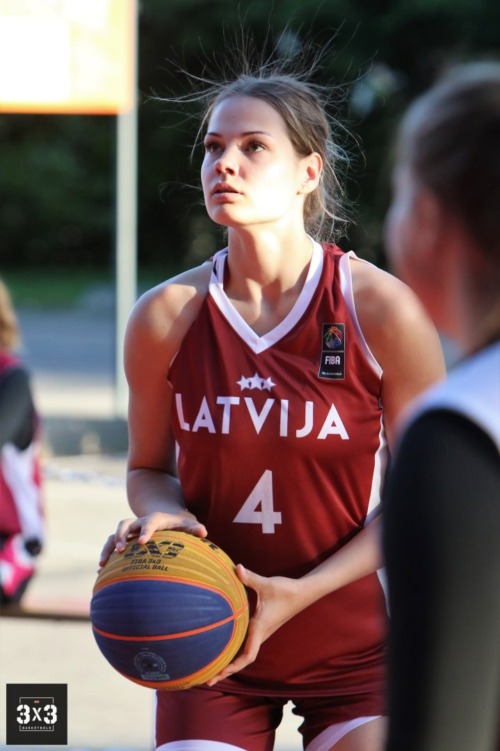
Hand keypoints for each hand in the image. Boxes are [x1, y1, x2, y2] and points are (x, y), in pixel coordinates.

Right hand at [98, 511, 206, 569]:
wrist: (165, 517)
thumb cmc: (179, 525)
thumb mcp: (187, 524)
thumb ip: (194, 528)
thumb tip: (204, 532)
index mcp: (155, 519)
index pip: (149, 522)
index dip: (146, 531)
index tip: (143, 542)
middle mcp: (139, 523)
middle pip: (125, 524)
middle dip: (121, 536)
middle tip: (120, 550)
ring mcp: (130, 531)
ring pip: (114, 535)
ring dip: (108, 547)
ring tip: (103, 564)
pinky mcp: (125, 540)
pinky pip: (111, 545)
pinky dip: (106, 556)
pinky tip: (100, 571)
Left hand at [207, 564, 305, 685]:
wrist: (303, 592)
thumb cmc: (285, 590)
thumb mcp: (266, 584)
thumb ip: (250, 578)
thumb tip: (236, 567)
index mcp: (259, 628)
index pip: (247, 656)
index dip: (232, 667)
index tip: (218, 674)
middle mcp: (260, 633)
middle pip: (242, 660)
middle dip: (226, 671)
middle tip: (207, 680)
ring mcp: (262, 632)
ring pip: (245, 653)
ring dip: (230, 662)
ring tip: (212, 668)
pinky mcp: (262, 626)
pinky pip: (247, 644)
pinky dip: (236, 650)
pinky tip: (225, 647)